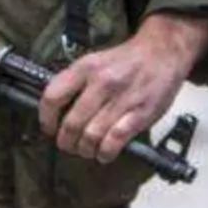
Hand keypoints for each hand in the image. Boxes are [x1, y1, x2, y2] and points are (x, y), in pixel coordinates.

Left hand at [39, 11, 207, 163]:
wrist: (161, 53)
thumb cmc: (124, 60)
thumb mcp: (93, 61)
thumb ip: (74, 82)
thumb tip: (56, 109)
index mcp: (85, 68)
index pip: (52, 97)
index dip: (46, 119)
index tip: (48, 128)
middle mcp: (101, 83)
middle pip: (72, 123)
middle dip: (65, 141)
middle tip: (67, 145)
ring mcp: (122, 100)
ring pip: (92, 135)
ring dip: (84, 149)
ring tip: (85, 150)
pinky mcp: (140, 114)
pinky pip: (116, 140)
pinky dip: (105, 152)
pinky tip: (103, 154)